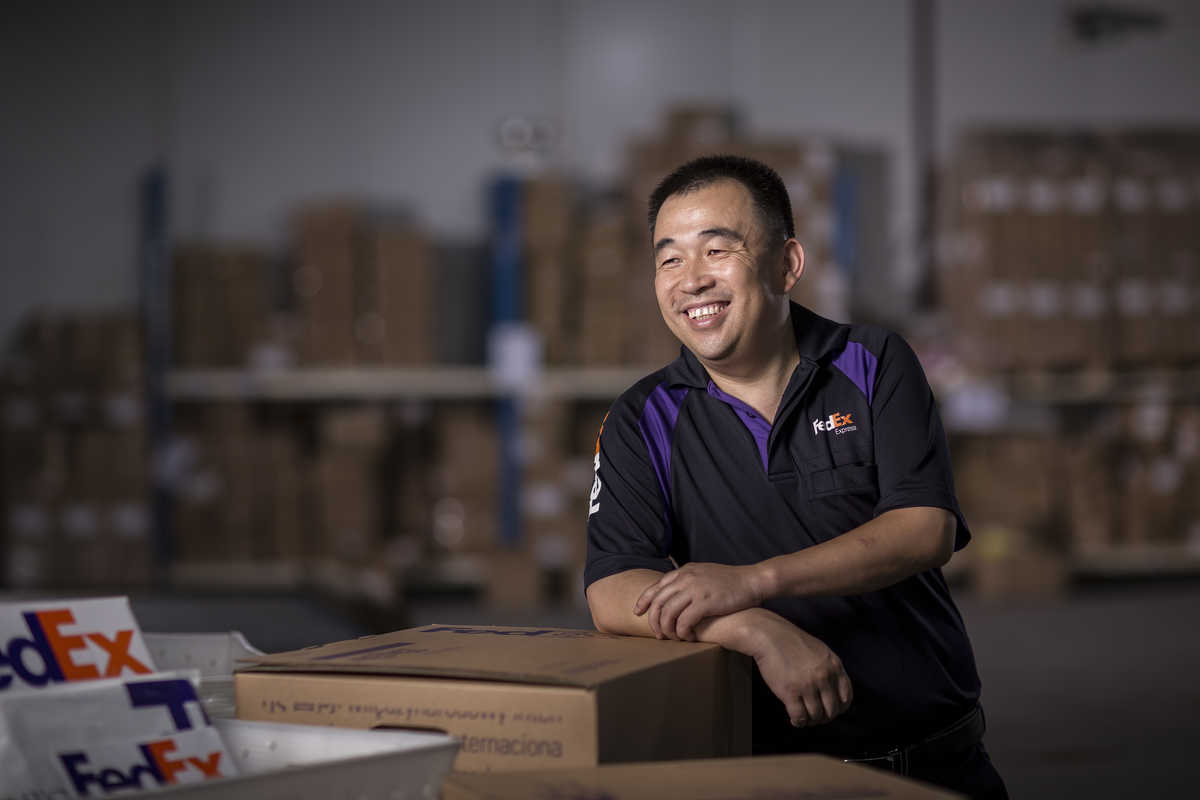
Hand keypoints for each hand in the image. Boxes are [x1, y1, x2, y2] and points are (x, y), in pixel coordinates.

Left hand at [633, 562, 763, 640]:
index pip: (656, 587)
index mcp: (684, 572)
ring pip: (668, 614)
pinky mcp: (705, 602)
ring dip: (668, 630)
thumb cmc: (730, 582)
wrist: (752, 581)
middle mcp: (686, 579)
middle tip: (658, 634)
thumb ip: (688, 580)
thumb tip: (674, 593)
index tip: (638, 613)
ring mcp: (695, 590)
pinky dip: (682, 633)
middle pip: (658, 602)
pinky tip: (688, 638)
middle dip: (654, 621)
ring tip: (674, 638)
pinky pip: (684, 622)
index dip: (644, 601)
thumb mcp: (703, 574)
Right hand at [748, 612, 852, 727]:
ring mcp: (807, 685)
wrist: (768, 635)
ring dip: (810, 720)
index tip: (829, 710)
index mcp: (834, 666)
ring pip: (816, 716)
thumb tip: (835, 693)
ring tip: (803, 717)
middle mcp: (824, 676)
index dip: (839, 708)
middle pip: (832, 710)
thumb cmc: (791, 642)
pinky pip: (799, 717)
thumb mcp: (820, 651)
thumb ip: (830, 669)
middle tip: (815, 717)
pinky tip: (794, 719)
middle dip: (824, 717)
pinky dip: (798, 722)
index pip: (846, 698)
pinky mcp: (790, 692)